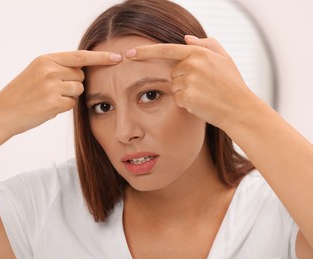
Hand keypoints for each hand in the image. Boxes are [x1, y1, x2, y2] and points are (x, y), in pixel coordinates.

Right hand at [0, 50, 121, 136]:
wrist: (2, 112)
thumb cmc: (21, 93)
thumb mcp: (37, 72)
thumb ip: (58, 67)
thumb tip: (84, 69)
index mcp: (46, 60)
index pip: (80, 56)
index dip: (101, 57)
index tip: (117, 57)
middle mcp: (50, 70)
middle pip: (81, 76)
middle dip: (74, 84)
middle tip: (54, 90)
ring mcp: (51, 86)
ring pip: (79, 90)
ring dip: (69, 97)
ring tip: (49, 99)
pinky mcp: (53, 103)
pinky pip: (72, 104)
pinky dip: (63, 108)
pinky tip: (47, 108)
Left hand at [126, 36, 255, 128]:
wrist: (239, 108)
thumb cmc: (233, 84)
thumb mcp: (224, 58)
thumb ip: (206, 44)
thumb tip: (185, 38)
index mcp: (199, 53)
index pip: (166, 49)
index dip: (145, 52)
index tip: (129, 53)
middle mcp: (192, 65)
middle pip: (172, 72)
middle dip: (182, 79)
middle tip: (203, 86)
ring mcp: (189, 81)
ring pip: (174, 86)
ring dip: (184, 91)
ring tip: (203, 94)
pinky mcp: (187, 97)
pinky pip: (177, 99)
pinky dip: (186, 103)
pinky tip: (201, 103)